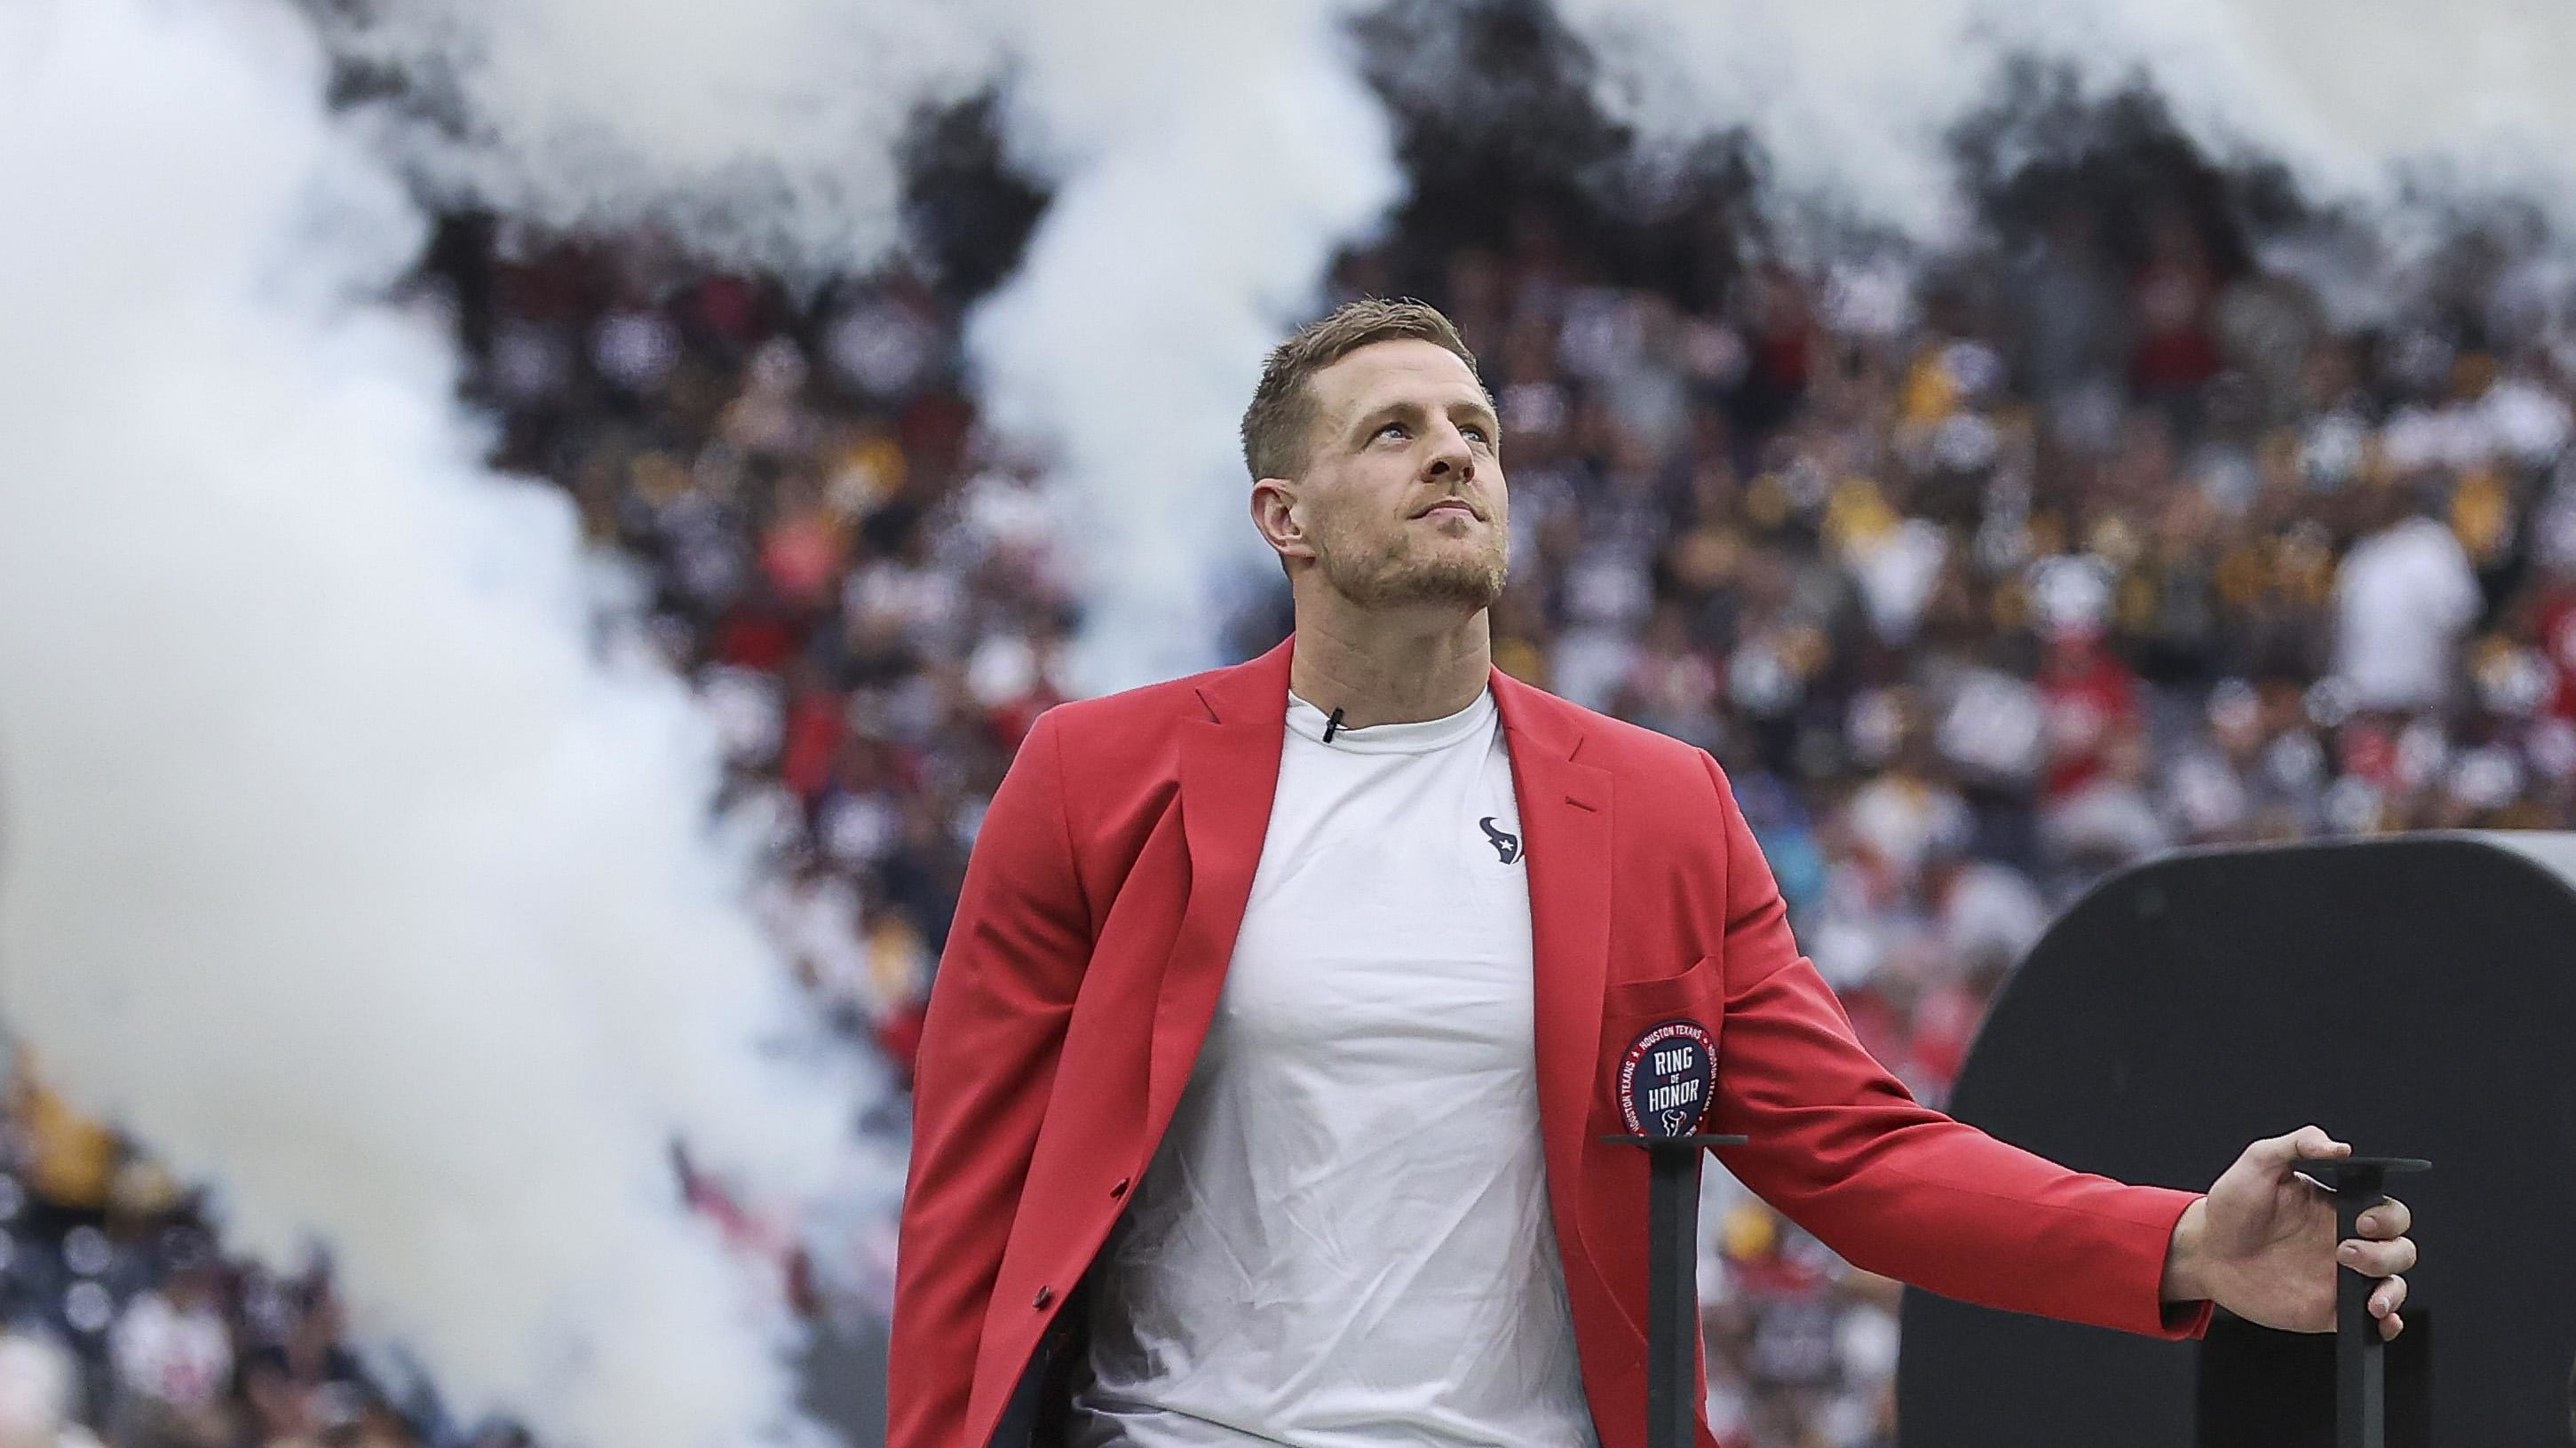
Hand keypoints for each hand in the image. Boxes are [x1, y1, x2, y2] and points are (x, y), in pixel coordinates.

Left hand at [2162, 1125, 2416, 1339]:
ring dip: (2392, 1291)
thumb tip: (2340, 1147)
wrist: (2205, 1253)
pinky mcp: (2330, 1310)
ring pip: (2394, 1284)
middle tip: (2344, 1253)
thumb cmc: (2231, 1206)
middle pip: (2400, 1249)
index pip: (2389, 1212)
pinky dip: (2388, 1324)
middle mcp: (2347, 1242)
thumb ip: (2297, 1144)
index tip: (2362, 1221)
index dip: (2388, 1218)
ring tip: (2367, 1298)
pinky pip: (2373, 1322)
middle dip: (2388, 1254)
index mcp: (2340, 1209)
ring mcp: (2342, 1279)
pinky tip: (2379, 1321)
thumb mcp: (2259, 1163)